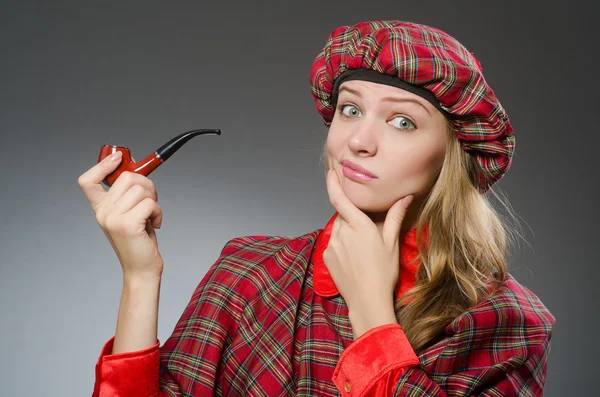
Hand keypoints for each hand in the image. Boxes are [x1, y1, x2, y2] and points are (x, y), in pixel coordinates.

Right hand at [78, 151, 163, 279]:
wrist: (141, 268)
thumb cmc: (139, 240)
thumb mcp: (130, 213)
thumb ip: (128, 193)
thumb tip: (135, 166)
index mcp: (100, 208)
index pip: (88, 180)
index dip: (102, 165)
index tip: (119, 157)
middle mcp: (103, 212)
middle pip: (126, 177)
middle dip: (146, 184)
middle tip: (151, 200)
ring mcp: (113, 218)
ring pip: (141, 189)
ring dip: (154, 200)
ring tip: (151, 215)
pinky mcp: (127, 224)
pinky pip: (150, 203)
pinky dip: (158, 212)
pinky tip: (155, 224)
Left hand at [323, 169, 412, 336]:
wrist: (367, 300)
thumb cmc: (383, 272)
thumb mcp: (392, 243)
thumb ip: (394, 217)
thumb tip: (406, 197)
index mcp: (358, 226)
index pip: (340, 199)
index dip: (333, 183)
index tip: (331, 172)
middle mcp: (342, 233)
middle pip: (343, 216)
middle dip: (352, 218)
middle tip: (367, 233)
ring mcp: (332, 245)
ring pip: (338, 229)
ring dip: (347, 231)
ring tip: (362, 249)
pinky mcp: (327, 257)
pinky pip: (333, 243)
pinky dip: (341, 244)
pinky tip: (354, 258)